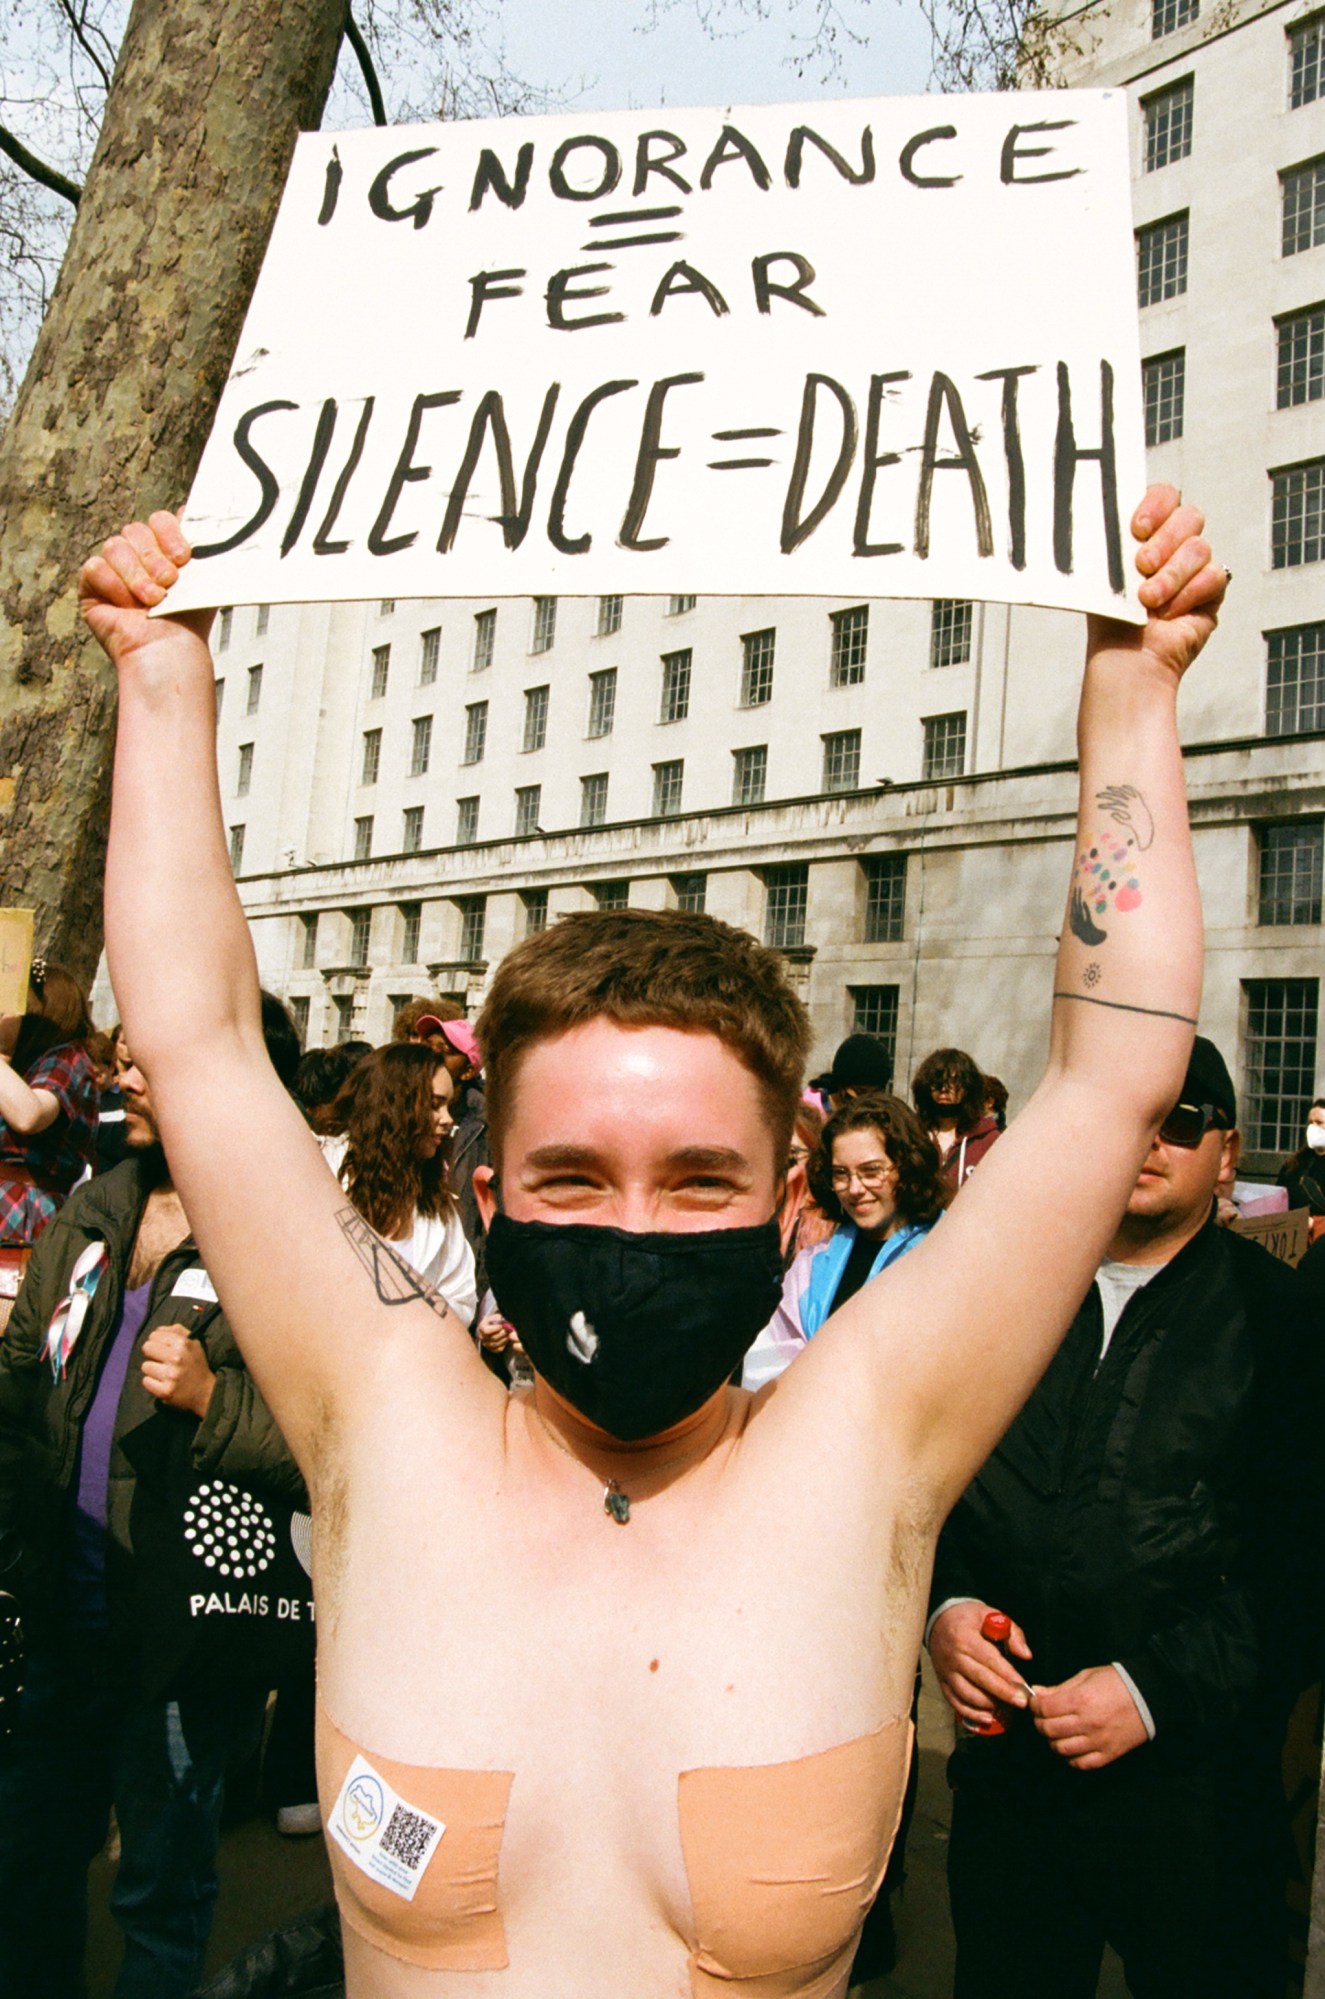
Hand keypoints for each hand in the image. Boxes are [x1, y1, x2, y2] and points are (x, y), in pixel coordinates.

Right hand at [79, 512, 213, 667]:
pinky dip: (114, 586)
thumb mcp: (205, 575)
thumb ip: (206, 543)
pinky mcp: (92, 586)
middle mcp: (140, 556)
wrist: (170, 650)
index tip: (184, 556)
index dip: (170, 532)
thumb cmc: (189, 619)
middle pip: (136, 530)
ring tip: (152, 600)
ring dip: (136, 575)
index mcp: (165, 549)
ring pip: (115, 546)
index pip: (161, 520)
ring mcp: (115, 569)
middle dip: (154, 558)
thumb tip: (205, 511)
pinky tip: (127, 606)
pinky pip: (95, 567)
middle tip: (169, 582)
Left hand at [140, 1325, 216, 1417]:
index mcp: (183, 1343)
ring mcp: (170, 1375)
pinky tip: (162, 1384)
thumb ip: (177, 1331)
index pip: (154, 1335)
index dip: (157, 1342)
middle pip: (147, 1348)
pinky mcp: (165, 1391)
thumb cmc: (196, 1365)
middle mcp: (176, 1358)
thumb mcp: (193, 1343)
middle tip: (161, 1361)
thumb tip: (157, 1330)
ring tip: (164, 1374)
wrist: (206, 1392)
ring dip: (152, 1370)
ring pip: (145, 1366)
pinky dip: (152, 1383)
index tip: (162, 1349)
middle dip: (152, 1354)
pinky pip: (146, 1381)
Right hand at [476, 1311, 515, 1351]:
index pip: (486, 1331)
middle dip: (503, 1333)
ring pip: (497, 1344)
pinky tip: (507, 1338)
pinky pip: (499, 1349)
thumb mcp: (495, 1317)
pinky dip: (504, 1344)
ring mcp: (486, 1344)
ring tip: (509, 1333)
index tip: (503, 1325)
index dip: (496, 1328)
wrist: (492, 1327)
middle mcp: (482, 1338)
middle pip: (493, 1338)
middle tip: (509, 1329)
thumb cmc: (494, 1321)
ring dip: (505, 1338)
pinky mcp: (491, 1350)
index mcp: (481, 1328)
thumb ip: (499, 1319)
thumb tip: (505, 1322)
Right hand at [929, 1601, 1033, 1730]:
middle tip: (1021, 1702)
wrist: (939, 1620)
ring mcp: (946, 1671)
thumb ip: (1012, 1633)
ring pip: (967, 1694)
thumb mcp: (991, 1615)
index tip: (1023, 1686)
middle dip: (1003, 1693)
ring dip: (988, 1704)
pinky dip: (971, 1713)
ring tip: (1006, 1707)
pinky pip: (955, 1701)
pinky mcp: (942, 1681)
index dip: (1007, 1674)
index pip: (989, 1659)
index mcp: (965, 1637)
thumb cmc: (969, 1618)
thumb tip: (1025, 1655)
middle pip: (980, 1678)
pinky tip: (987, 1717)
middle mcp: (953, 1656)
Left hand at [1030, 1664, 1148, 1769]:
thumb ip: (1060, 1688)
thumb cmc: (1116, 1682)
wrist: (1148, 1696)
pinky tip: (1071, 1746)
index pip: (1044, 1709)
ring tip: (1057, 1732)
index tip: (1035, 1703)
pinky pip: (1081, 1763)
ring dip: (1053, 1740)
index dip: (1034, 1705)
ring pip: (1061, 1749)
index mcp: (1080, 1700)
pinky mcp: (1108, 1754)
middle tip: (1043, 1717)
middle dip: (1040, 1722)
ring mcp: (1098, 1741)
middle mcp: (1087, 1723)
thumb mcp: (1086, 1676)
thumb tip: (1037, 1692)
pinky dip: (1071, 1757)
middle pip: (1048, 1729)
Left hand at [1087, 484, 1224, 687]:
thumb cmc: (1110, 617)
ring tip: (1149, 600)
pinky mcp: (1212, 591)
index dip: (1156, 506)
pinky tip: (1169, 614)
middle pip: (1189, 517)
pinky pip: (1214, 576)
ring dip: (1172, 575)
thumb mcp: (1105, 571)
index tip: (1137, 529)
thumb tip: (1107, 509)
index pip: (1165, 496)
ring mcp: (1195, 567)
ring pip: (1200, 548)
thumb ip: (1112, 537)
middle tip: (1141, 566)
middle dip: (1164, 542)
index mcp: (1147, 531)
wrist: (1127, 658)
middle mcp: (1174, 544)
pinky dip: (1188, 595)